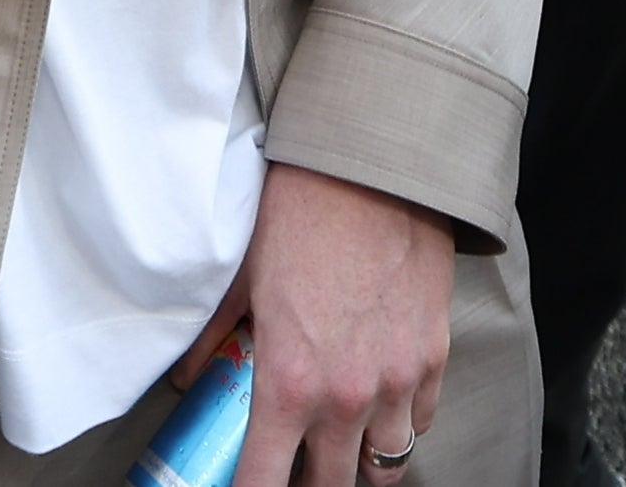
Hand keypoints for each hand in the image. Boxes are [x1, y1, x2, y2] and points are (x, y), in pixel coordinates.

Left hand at [224, 164, 456, 486]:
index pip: (264, 482)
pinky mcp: (435, 357)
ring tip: (340, 442)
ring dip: (359, 460)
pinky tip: (380, 401)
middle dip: (308, 483)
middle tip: (293, 463)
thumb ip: (215, 339)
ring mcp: (397, 382)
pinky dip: (400, 421)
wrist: (372, 169)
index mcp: (289, 384)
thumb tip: (191, 378)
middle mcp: (347, 398)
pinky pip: (421, 420)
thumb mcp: (241, 279)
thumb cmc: (301, 215)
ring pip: (386, 465)